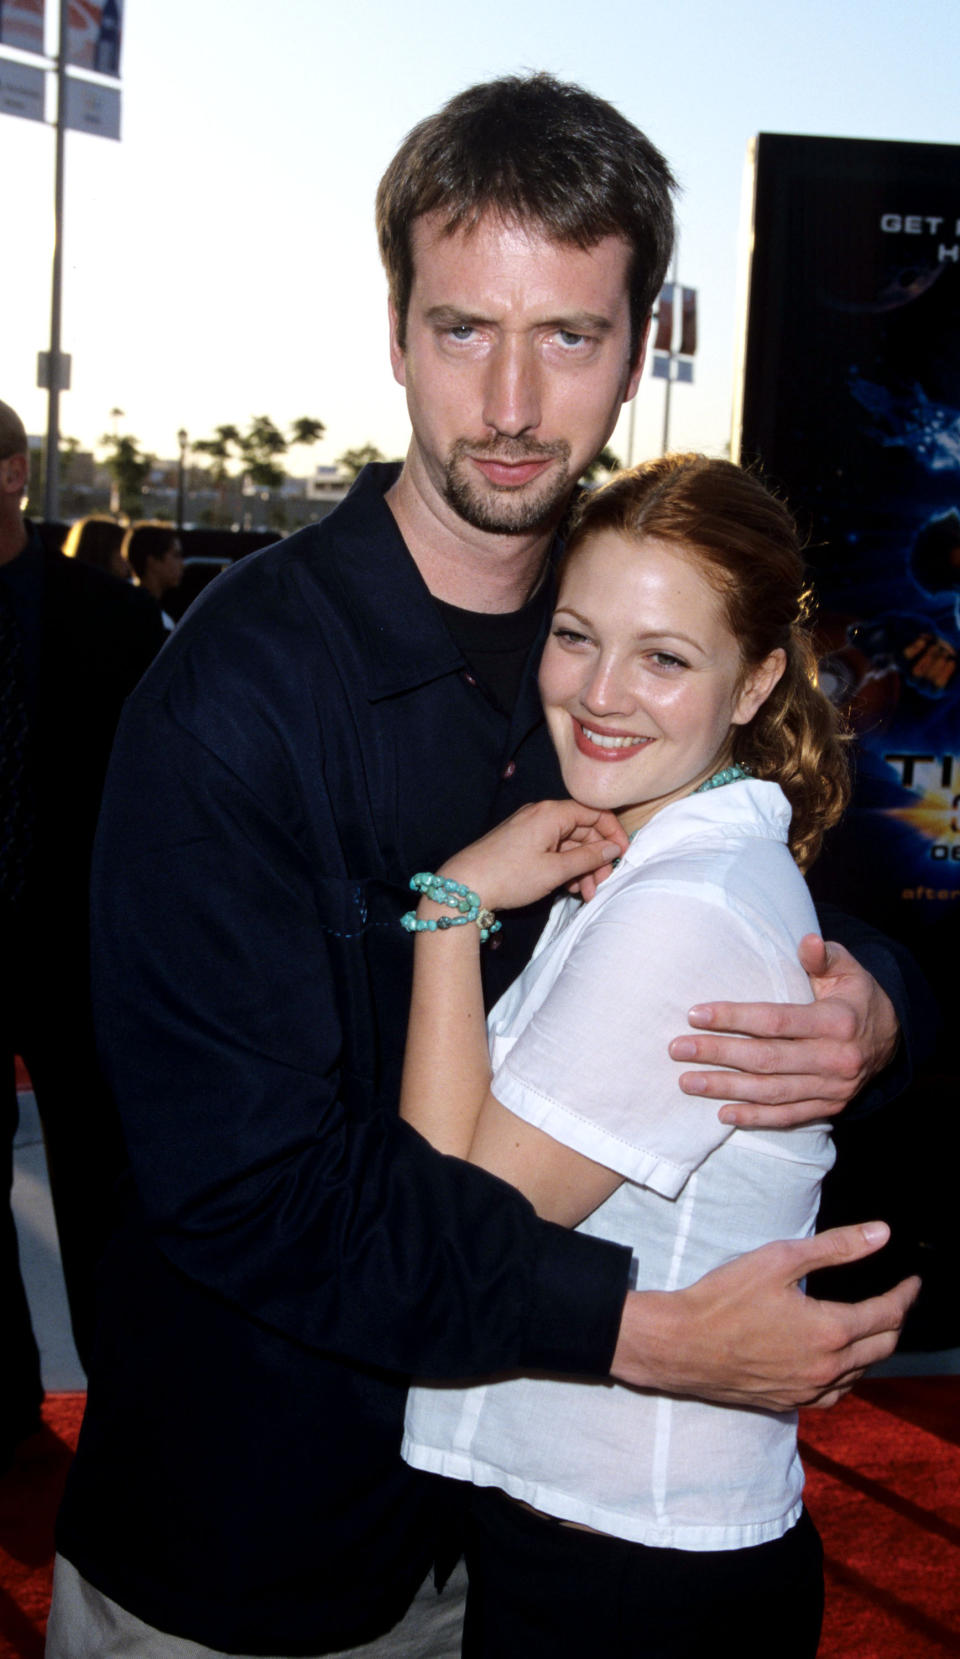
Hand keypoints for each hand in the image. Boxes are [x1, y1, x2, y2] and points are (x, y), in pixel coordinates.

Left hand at [437, 801, 627, 914]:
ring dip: (581, 868)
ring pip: (569, 844)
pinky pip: (554, 850)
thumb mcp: (555, 870)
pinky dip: (565, 867)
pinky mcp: (523, 842)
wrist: (465, 886)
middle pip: (583, 830)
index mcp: (552, 813)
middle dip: (596, 859)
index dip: (613, 833)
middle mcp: (542, 814)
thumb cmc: (509, 875)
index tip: (622, 856)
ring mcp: (531, 828)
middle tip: (599, 885)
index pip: (595, 813)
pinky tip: (568, 888)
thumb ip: (588, 857)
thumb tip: (614, 848)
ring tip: (584, 894)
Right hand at [610, 1221, 919, 1408]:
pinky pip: (836, 1394)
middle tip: (897, 1300)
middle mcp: (826, 1368)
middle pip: (882, 1347)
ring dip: (875, 1349)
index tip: (912, 1282)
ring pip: (861, 1374)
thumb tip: (881, 1233)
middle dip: (896, 1321)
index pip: (887, 1314)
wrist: (679, 1344)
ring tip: (872, 1326)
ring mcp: (807, 1391)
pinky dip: (849, 1375)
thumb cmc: (724, 1297)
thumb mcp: (780, 1259)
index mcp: (829, 1331)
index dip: (905, 1295)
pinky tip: (840, 1362)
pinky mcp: (788, 1402)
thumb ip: (835, 1247)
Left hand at [667, 934, 899, 1127]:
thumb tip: (807, 941)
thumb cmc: (856, 996)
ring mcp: (833, 1088)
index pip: (776, 1020)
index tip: (696, 1014)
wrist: (894, 1038)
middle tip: (678, 1049)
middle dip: (718, 1054)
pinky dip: (755, 1118)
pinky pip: (787, 1117)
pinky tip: (722, 1114)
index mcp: (837, 1021)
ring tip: (687, 1081)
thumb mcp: (848, 969)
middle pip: (766, 1059)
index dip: (734, 1018)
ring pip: (772, 1092)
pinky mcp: (829, 1107)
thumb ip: (823, 956)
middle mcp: (835, 1058)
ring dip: (726, 1089)